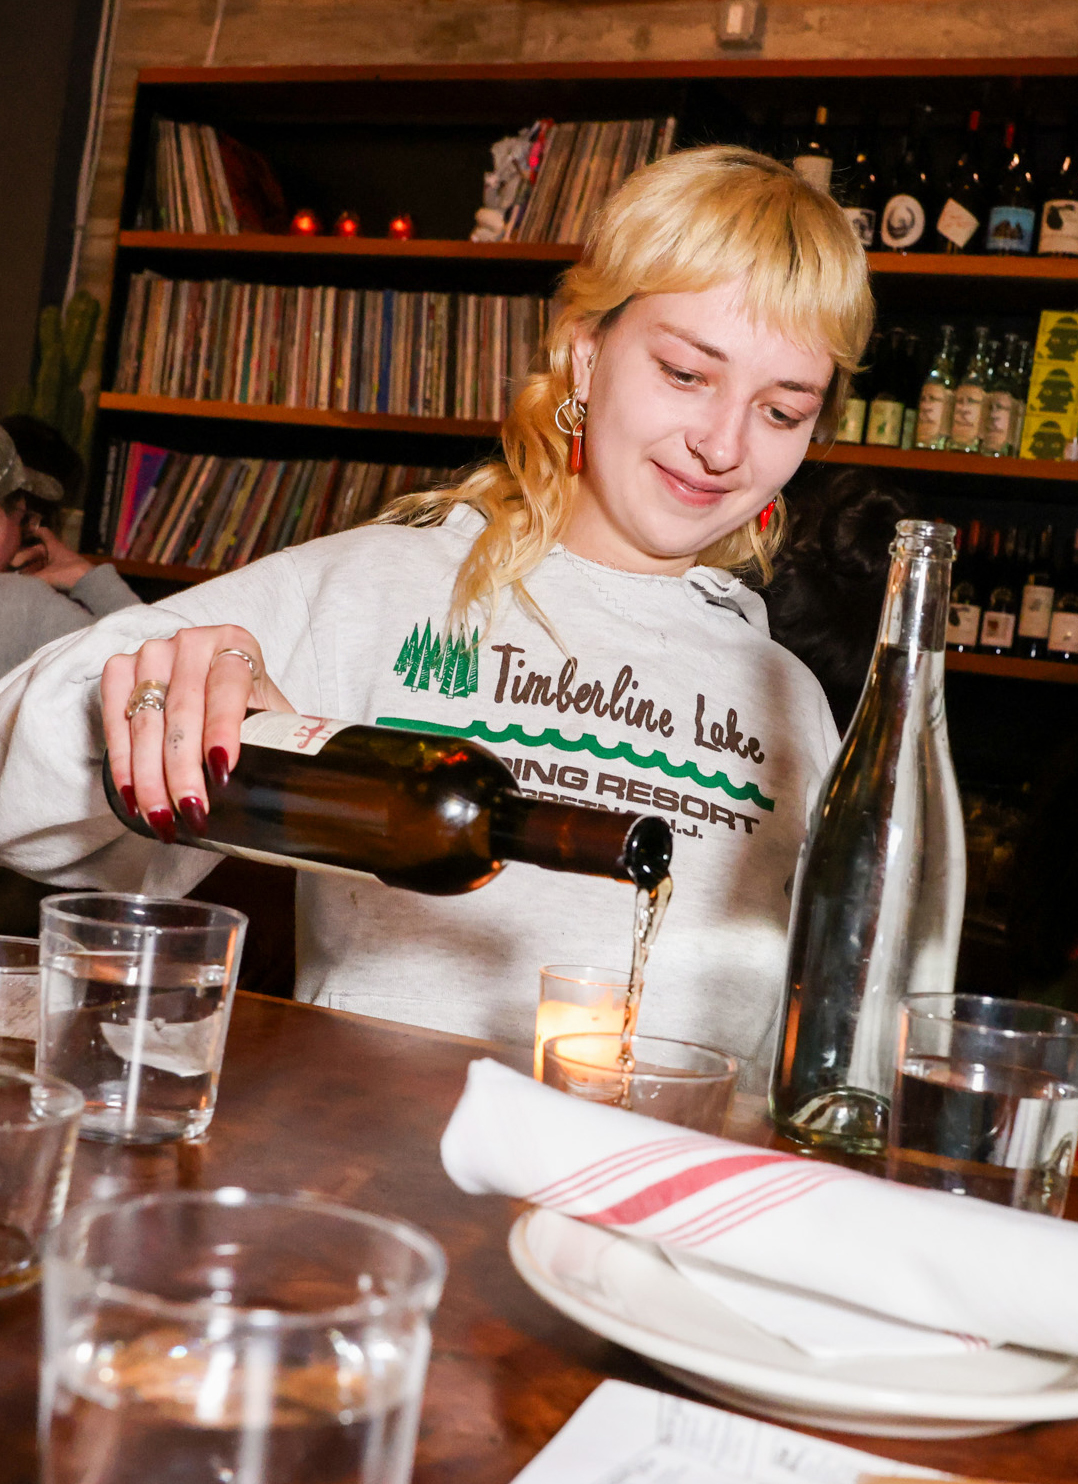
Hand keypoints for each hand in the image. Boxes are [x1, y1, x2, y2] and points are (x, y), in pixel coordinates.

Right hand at [9, 524, 91, 588]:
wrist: (92, 586)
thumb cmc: (70, 574)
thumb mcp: (47, 575)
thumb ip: (32, 578)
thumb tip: (21, 581)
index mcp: (55, 547)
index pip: (44, 534)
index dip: (35, 532)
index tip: (26, 534)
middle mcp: (60, 553)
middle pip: (40, 551)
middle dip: (28, 558)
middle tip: (16, 566)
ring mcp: (64, 564)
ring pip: (45, 563)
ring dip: (34, 569)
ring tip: (23, 577)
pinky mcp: (68, 576)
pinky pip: (51, 573)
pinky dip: (42, 576)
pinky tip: (35, 583)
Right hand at [101, 626, 294, 842]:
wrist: (217, 688)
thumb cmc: (249, 707)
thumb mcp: (273, 715)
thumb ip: (287, 737)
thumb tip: (315, 784)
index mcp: (236, 644)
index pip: (227, 688)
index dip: (223, 730)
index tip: (223, 771)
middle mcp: (191, 642)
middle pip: (183, 711)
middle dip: (183, 768)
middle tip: (191, 811)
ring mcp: (152, 653)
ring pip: (146, 722)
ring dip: (149, 776)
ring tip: (160, 817)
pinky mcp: (120, 670)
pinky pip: (115, 720)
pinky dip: (122, 763)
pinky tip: (132, 795)